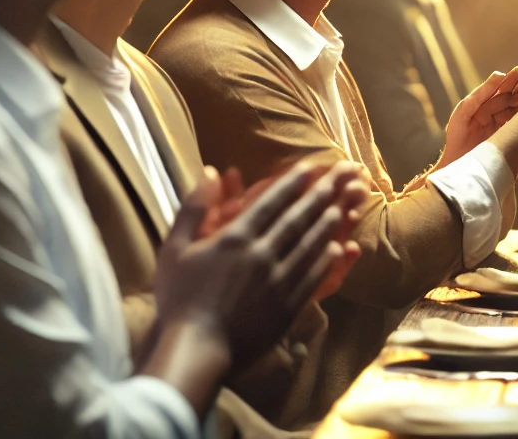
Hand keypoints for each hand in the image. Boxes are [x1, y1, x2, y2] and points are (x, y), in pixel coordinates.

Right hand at [154, 161, 366, 366]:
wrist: (196, 349)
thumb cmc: (179, 299)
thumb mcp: (175, 248)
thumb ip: (194, 209)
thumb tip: (210, 172)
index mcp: (236, 239)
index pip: (271, 203)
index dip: (291, 183)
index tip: (310, 168)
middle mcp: (263, 254)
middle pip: (297, 219)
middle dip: (321, 194)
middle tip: (341, 176)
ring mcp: (279, 281)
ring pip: (310, 245)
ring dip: (328, 224)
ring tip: (343, 207)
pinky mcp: (288, 307)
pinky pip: (313, 278)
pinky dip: (327, 261)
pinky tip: (339, 249)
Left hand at [440, 65, 517, 165]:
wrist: (459, 162)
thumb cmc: (458, 135)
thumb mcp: (465, 110)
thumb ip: (481, 93)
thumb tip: (499, 73)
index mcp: (484, 103)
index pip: (500, 88)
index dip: (511, 78)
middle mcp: (495, 111)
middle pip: (512, 94)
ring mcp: (503, 122)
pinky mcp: (509, 134)